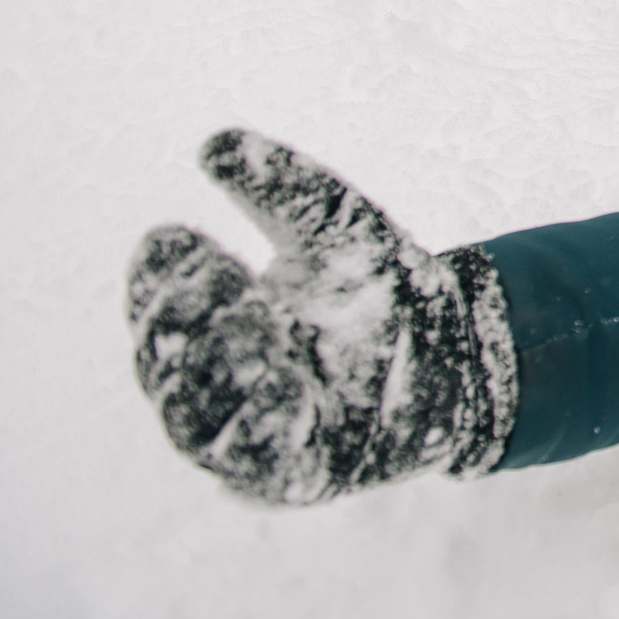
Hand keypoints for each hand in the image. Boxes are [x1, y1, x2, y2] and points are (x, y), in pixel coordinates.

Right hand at [127, 129, 516, 503]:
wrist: (462, 346)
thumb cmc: (380, 288)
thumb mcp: (335, 226)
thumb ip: (282, 186)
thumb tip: (216, 143)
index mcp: (215, 326)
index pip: (158, 308)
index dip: (155, 278)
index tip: (174, 235)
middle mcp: (221, 387)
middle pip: (163, 367)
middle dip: (179, 318)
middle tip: (216, 269)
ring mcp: (253, 437)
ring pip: (195, 423)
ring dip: (216, 374)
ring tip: (251, 319)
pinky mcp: (297, 476)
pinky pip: (258, 468)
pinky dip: (263, 433)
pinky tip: (285, 389)